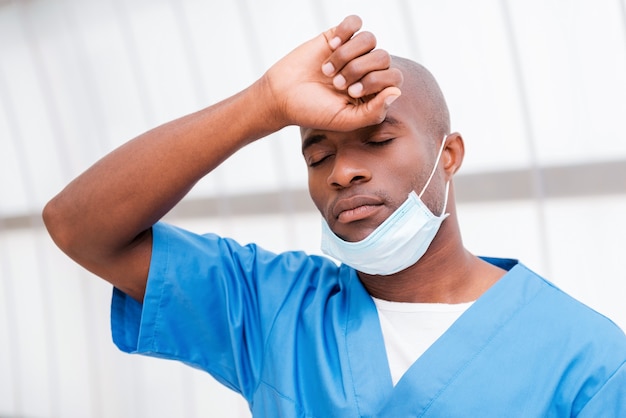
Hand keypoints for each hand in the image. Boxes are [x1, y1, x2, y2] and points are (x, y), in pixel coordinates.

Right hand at [260, 15, 402, 131]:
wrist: (282, 96)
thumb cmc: (313, 112)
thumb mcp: (345, 120)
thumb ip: (374, 112)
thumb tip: (397, 92)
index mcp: (373, 91)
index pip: (394, 77)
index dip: (375, 81)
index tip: (350, 92)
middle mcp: (366, 70)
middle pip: (383, 57)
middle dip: (358, 70)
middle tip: (336, 84)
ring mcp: (352, 52)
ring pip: (370, 39)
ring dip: (347, 55)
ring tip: (327, 70)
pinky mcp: (337, 36)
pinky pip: (355, 23)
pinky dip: (345, 32)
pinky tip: (331, 46)